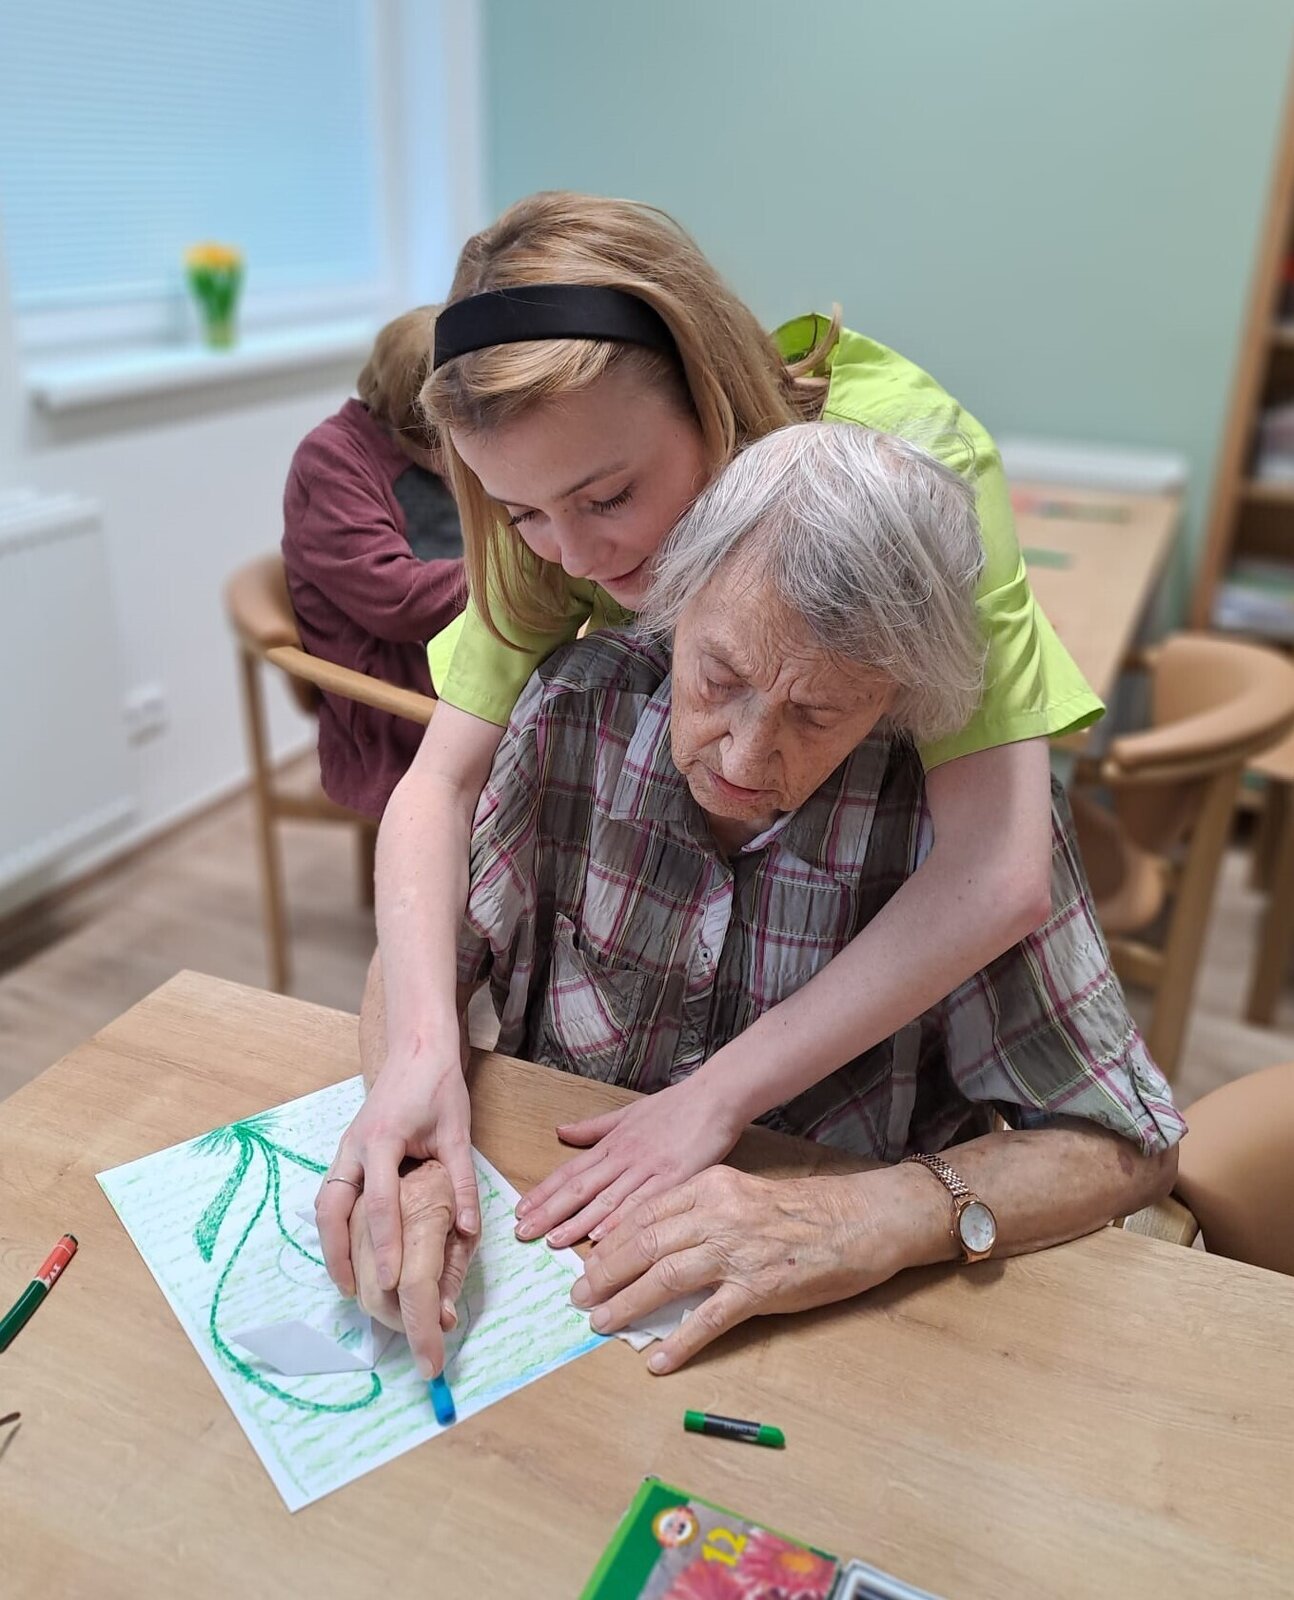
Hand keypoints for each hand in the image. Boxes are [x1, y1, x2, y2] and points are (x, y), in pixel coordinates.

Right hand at [316, 1045, 478, 1303]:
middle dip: (336, 1253)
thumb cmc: (438, 1085)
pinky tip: (347, 1247)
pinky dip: (334, 1223)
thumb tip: (468, 1231)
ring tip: (345, 1280)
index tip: (388, 1281)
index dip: (385, 1245)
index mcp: (382, 1140)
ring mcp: (346, 1147)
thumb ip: (462, 1182)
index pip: (380, 1203)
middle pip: (332, 1208)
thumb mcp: (457, 1132)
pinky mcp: (347, 1150)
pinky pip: (332, 1192)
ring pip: (325, 1202)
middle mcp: (354, 1146)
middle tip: (352, 1293)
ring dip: (330, 1241)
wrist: (417, 1046)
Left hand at [515, 1078, 744, 1248]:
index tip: (520, 1211)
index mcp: (613, 1144)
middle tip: (523, 1233)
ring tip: (553, 1241)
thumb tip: (561, 1131)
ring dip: (578, 1222)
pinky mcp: (675, 1179)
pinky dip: (621, 1221)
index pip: (570, 1171)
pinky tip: (603, 1237)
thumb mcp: (627, 1112)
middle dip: (549, 1212)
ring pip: (607, 1199)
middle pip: (580, 1188)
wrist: (714, 1097)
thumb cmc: (674, 1106)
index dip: (543, 1192)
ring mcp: (648, 1169)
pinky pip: (643, 1203)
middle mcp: (624, 1157)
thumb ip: (593, 1127)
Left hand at [570, 1166, 895, 1371]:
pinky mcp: (760, 1288)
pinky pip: (708, 1318)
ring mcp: (737, 1251)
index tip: (586, 1260)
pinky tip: (658, 1360)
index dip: (610, 1240)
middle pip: (644, 1243)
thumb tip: (655, 1245)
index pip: (644, 1212)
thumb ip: (701, 1212)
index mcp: (710, 1185)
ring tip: (600, 1323)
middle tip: (578, 1295)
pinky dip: (679, 1341)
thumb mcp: (743, 1193)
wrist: (861, 1219)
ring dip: (626, 1304)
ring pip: (665, 1277)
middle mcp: (718, 1213)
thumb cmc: (804, 1209)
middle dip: (604, 1272)